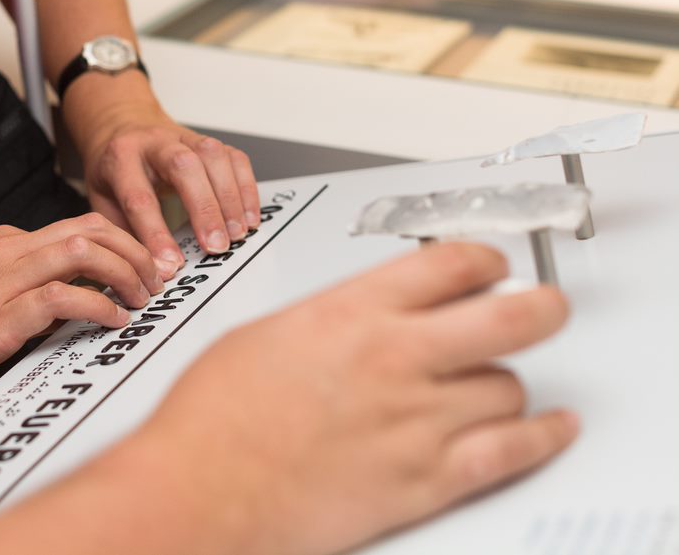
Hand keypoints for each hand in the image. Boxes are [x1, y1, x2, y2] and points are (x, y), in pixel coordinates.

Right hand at [0, 214, 162, 406]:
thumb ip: (21, 291)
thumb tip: (68, 306)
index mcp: (4, 245)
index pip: (79, 227)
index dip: (122, 243)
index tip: (145, 266)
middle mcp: (8, 253)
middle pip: (91, 227)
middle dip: (136, 249)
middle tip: (156, 279)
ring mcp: (3, 282)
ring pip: (83, 251)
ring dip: (126, 271)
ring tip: (144, 298)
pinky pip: (62, 297)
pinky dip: (99, 304)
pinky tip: (114, 320)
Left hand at [64, 74, 259, 279]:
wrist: (123, 127)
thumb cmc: (114, 170)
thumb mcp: (102, 200)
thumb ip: (124, 232)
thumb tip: (150, 270)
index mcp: (120, 158)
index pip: (139, 197)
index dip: (156, 234)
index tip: (172, 265)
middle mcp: (153, 141)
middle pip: (182, 167)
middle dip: (203, 209)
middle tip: (216, 247)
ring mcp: (184, 137)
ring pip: (212, 156)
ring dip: (229, 198)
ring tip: (238, 234)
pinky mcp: (207, 141)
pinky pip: (233, 157)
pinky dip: (246, 187)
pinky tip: (248, 216)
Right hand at [130, 243, 577, 554]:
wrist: (199, 489)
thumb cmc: (213, 418)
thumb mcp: (265, 333)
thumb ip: (329, 320)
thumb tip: (356, 320)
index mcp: (351, 311)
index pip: (451, 265)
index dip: (485, 260)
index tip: (492, 266)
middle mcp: (395, 356)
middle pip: (510, 318)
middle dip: (540, 307)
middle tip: (545, 306)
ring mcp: (415, 419)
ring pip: (508, 386)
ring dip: (507, 382)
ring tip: (499, 382)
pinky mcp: (423, 480)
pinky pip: (509, 452)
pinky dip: (542, 438)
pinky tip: (551, 429)